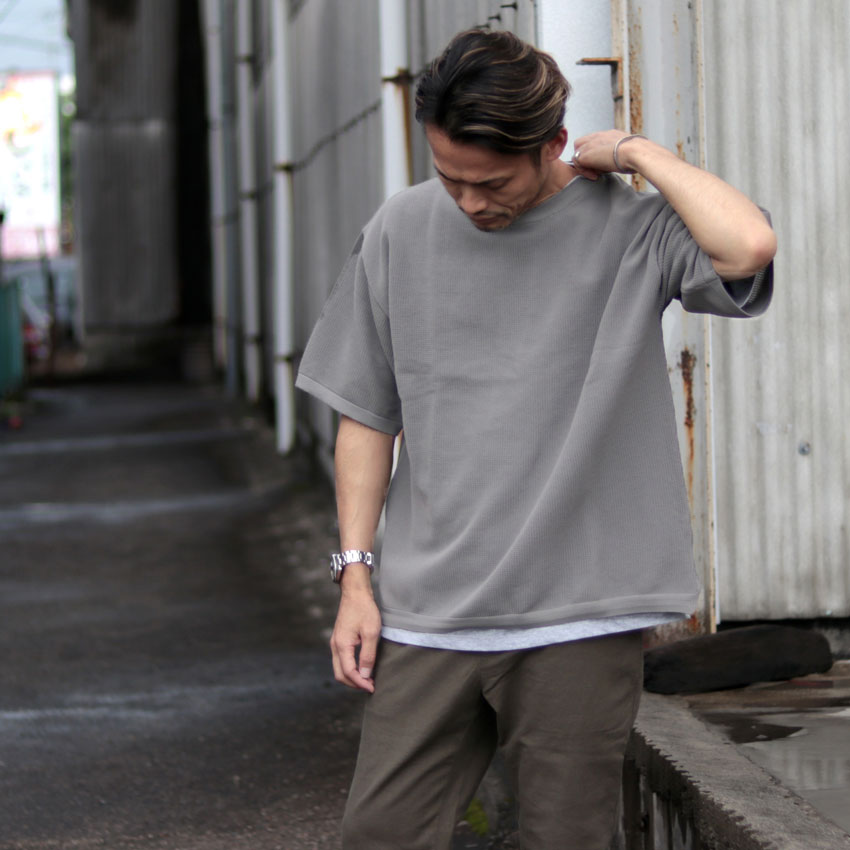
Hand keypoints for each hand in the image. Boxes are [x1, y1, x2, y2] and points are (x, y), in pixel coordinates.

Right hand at [330, 567, 381, 692]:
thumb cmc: (364, 609)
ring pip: (339, 668)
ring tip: (368, 679)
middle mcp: (335, 646)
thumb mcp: (371, 633)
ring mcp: (335, 642)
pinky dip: (350, 668)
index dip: (360, 683)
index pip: (349, 672)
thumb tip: (365, 675)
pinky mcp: (339, 639)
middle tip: (370, 686)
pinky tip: (362, 668)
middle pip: (340, 674)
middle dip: (354, 684)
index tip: (372, 688)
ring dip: (352, 677)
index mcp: (342, 645)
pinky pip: (341, 660)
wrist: (355, 592)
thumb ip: (367, 655)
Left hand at [571, 130, 646, 179]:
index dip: (594, 152)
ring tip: (598, 174)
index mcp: (609, 135)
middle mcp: (598, 136)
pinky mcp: (585, 154)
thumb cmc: (637, 155)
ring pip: (577, 154)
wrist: (635, 152)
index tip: (603, 164)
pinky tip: (596, 176)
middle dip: (585, 157)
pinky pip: (576, 163)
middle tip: (597, 169)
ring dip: (585, 165)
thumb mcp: (628, 151)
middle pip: (581, 144)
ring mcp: (590, 144)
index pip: (593, 140)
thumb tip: (625, 162)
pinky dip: (584, 171)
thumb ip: (620, 153)